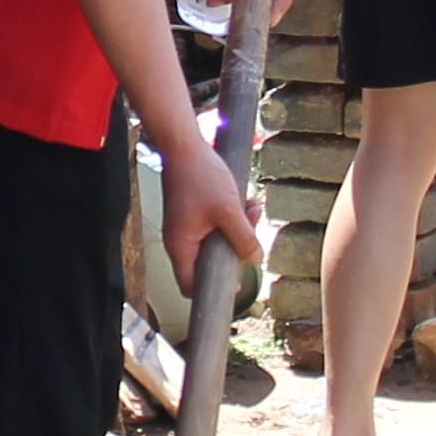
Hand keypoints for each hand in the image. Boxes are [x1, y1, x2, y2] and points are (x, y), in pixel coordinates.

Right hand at [157, 135, 271, 304]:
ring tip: (251, 209)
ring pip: (216, 242)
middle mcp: (180, 241)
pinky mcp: (193, 214)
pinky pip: (215, 226)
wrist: (184, 145)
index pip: (191, 286)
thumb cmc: (199, 175)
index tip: (235, 284)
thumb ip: (244, 238)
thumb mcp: (229, 210)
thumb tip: (255, 260)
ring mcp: (186, 227)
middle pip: (209, 264)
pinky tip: (245, 202)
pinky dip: (232, 218)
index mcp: (181, 247)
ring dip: (238, 230)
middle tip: (252, 231)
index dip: (213, 290)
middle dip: (235, 250)